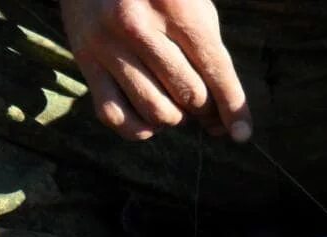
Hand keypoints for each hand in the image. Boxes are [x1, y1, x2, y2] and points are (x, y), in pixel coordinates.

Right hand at [60, 0, 250, 142]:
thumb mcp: (193, 10)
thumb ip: (212, 60)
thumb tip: (223, 125)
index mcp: (175, 6)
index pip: (216, 70)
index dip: (233, 108)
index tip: (241, 135)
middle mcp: (137, 23)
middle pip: (189, 95)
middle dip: (203, 108)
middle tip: (199, 100)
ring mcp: (107, 42)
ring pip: (156, 111)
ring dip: (174, 118)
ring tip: (173, 101)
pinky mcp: (84, 58)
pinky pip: (115, 116)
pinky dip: (139, 127)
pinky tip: (147, 116)